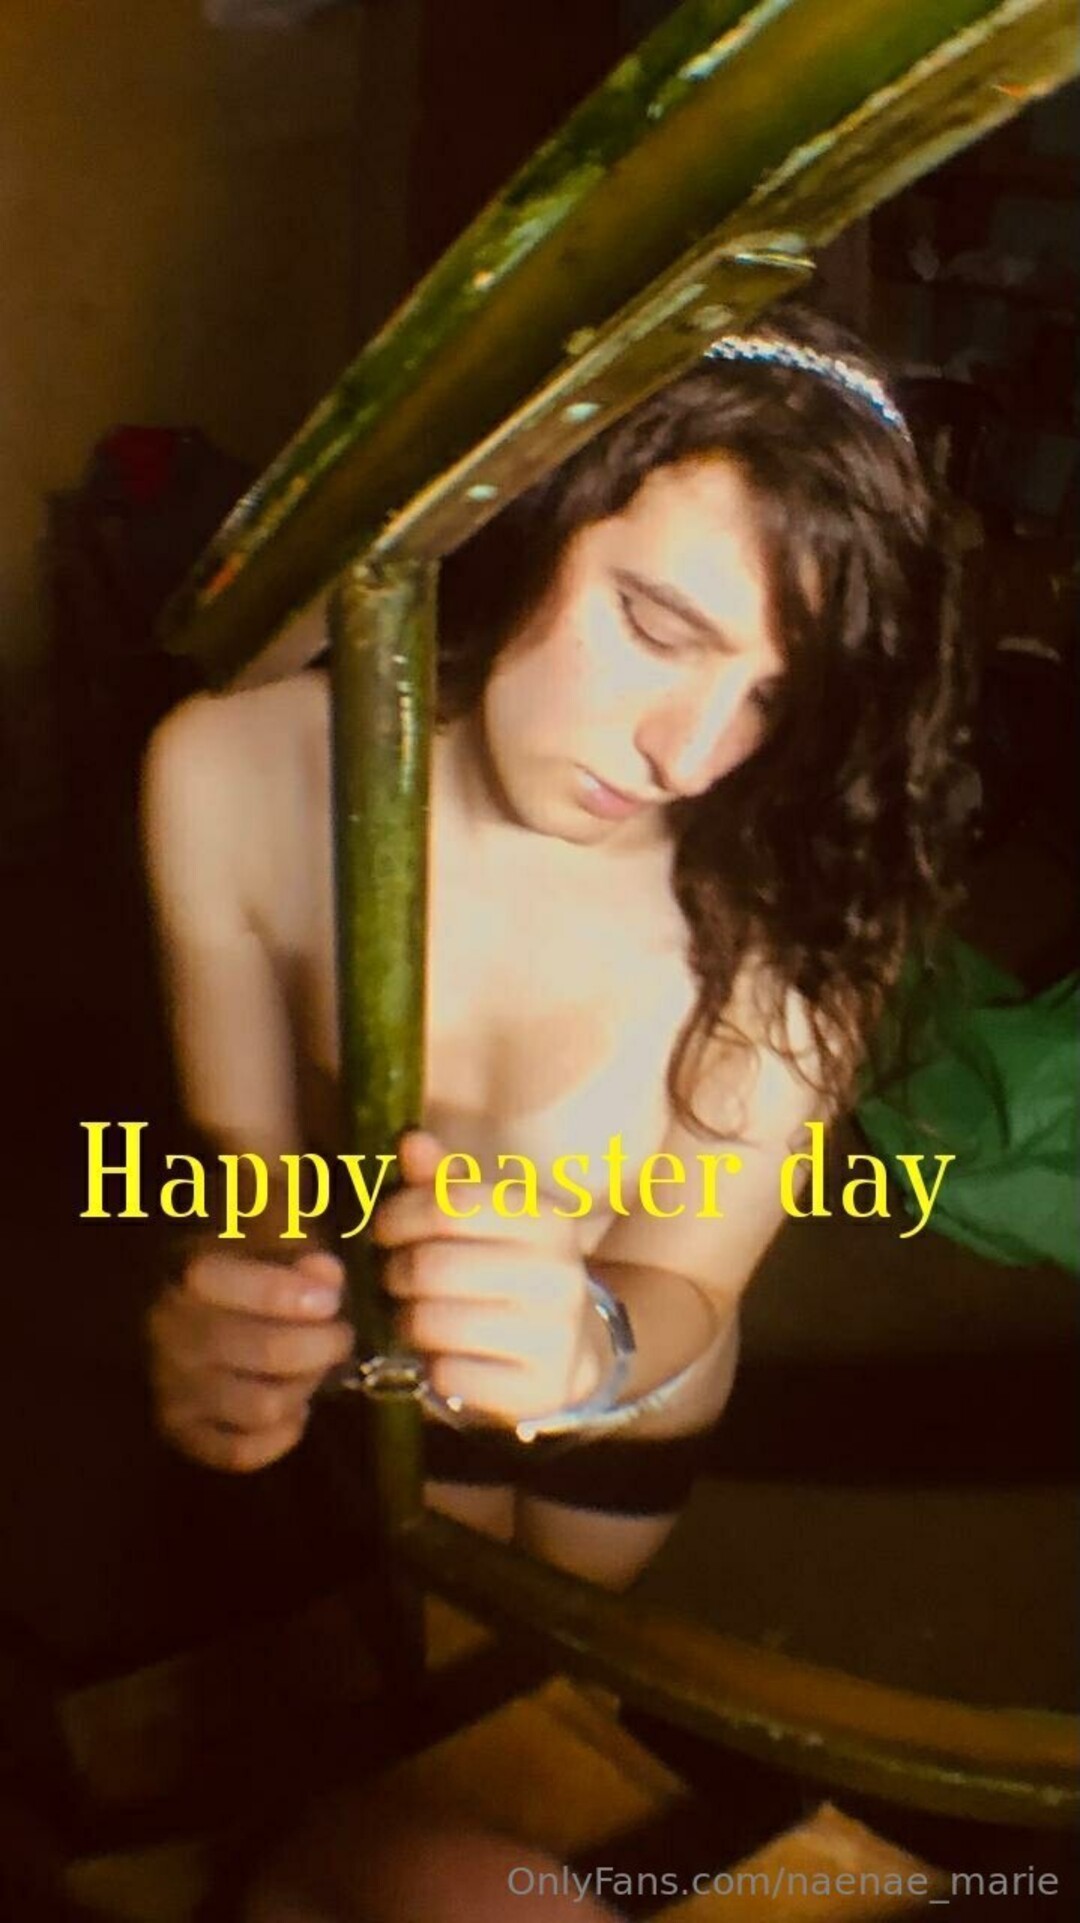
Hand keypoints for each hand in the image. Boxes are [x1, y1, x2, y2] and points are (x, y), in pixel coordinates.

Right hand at [148, 1245, 353, 1471]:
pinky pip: (239, 1453)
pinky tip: (295, 1410)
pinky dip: (281, 1436)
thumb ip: (301, 1253)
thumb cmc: (248, 1273)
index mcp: (190, 1275)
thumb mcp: (274, 1244)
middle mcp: (171, 1332)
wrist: (198, 1313)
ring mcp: (171, 1386)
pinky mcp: (179, 1430)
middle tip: (340, 1338)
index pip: (230, 1284)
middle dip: (320, 1347)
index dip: (285, 1295)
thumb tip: (327, 1275)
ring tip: (313, 1372)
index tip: (331, 1302)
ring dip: (303, 1391)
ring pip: (261, 1407)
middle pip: (266, 1352)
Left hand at [373, 1131, 604, 1426]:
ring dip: (407, 1322)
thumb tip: (410, 1142)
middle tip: (392, 1279)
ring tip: (411, 1318)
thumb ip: (445, 1183)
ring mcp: (554, 1335)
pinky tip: (441, 1357)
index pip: (450, 1205)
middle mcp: (558, 1274)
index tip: (383, 1230)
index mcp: (546, 1220)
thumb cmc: (511, 1270)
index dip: (399, 1215)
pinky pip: (450, 1376)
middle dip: (394, 1273)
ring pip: (434, 1323)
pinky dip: (431, 1369)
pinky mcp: (539, 1390)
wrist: (571, 1346)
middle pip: (432, 1266)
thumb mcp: (488, 1221)